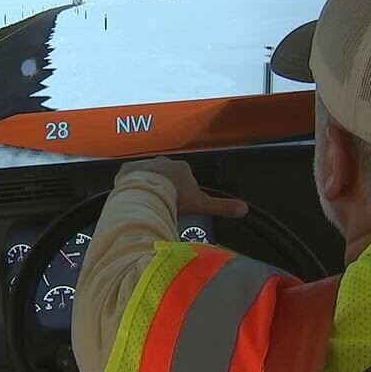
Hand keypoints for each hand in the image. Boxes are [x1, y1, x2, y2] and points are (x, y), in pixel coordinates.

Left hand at [116, 157, 248, 218]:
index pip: (185, 176)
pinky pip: (129, 178)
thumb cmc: (175, 198)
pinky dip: (130, 187)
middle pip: (165, 174)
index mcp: (181, 167)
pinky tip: (132, 200)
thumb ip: (222, 206)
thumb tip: (244, 209)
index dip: (183, 190)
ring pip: (147, 175)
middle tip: (164, 204)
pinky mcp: (126, 171)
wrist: (147, 195)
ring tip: (147, 204)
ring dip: (147, 186)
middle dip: (165, 187)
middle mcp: (162, 162)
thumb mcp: (202, 204)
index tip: (180, 202)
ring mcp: (143, 164)